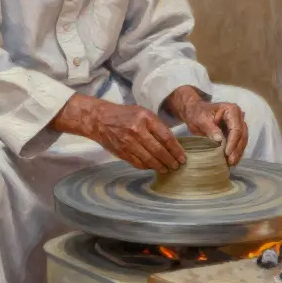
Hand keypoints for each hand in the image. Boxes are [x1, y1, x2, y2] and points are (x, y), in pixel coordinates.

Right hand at [50, 95, 185, 171]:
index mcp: (145, 118)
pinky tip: (152, 167)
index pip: (166, 137)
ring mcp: (128, 142)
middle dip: (170, 160)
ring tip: (166, 169)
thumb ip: (156, 126)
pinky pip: (138, 163)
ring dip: (159, 166)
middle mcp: (137, 130)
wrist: (99, 119)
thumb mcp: (142, 113)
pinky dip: (147, 166)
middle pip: (159, 150)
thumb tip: (172, 143)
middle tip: (176, 166)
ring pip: (149, 159)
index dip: (176, 150)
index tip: (182, 157)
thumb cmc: (124, 115)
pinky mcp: (121, 152)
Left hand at [167, 87, 247, 165]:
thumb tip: (220, 140)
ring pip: (242, 141)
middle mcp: (238, 118)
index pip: (236, 128)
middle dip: (237, 150)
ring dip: (237, 153)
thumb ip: (210, 128)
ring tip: (231, 164)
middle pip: (242, 136)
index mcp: (232, 110)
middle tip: (231, 162)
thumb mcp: (201, 119)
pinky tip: (230, 161)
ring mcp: (238, 126)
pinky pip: (237, 144)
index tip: (226, 153)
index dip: (233, 142)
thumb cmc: (197, 113)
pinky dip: (234, 153)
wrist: (194, 112)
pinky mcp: (234, 134)